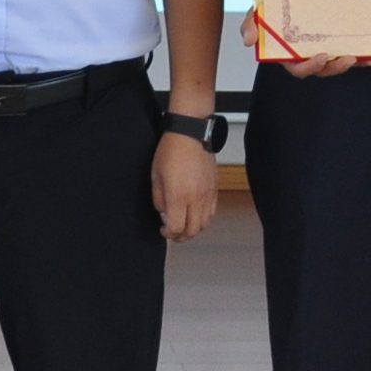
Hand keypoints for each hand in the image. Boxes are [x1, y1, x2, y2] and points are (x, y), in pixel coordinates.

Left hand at [152, 124, 218, 242]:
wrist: (191, 133)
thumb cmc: (171, 150)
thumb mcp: (156, 177)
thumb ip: (159, 200)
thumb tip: (164, 214)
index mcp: (178, 196)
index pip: (177, 228)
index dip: (168, 234)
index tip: (163, 230)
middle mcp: (196, 198)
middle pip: (192, 230)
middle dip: (181, 236)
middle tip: (173, 233)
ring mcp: (207, 194)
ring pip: (204, 224)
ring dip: (193, 230)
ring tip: (184, 226)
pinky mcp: (214, 188)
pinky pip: (212, 212)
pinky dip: (203, 219)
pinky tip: (195, 216)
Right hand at [249, 6, 354, 79]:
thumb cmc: (269, 6)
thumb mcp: (256, 12)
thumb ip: (250, 25)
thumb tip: (248, 40)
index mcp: (289, 54)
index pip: (299, 68)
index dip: (311, 67)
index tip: (322, 56)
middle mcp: (308, 55)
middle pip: (323, 69)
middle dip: (336, 67)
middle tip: (348, 58)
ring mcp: (323, 49)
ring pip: (339, 62)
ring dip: (354, 63)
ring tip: (367, 58)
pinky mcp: (336, 42)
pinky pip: (350, 51)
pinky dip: (362, 55)